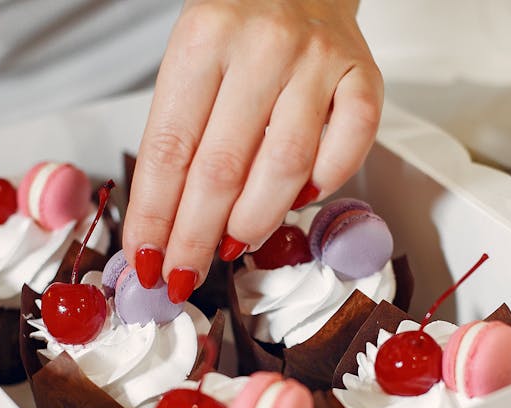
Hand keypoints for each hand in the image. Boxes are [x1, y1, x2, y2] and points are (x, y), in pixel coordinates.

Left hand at [122, 0, 382, 302]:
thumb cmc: (239, 29)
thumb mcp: (191, 62)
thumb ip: (181, 136)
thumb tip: (166, 228)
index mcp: (203, 37)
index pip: (170, 148)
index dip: (155, 215)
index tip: (146, 258)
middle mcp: (263, 45)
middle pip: (222, 167)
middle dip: (196, 236)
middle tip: (184, 273)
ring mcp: (318, 61)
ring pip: (285, 167)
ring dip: (254, 221)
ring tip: (233, 243)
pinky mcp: (364, 76)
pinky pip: (347, 149)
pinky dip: (322, 185)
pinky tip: (297, 199)